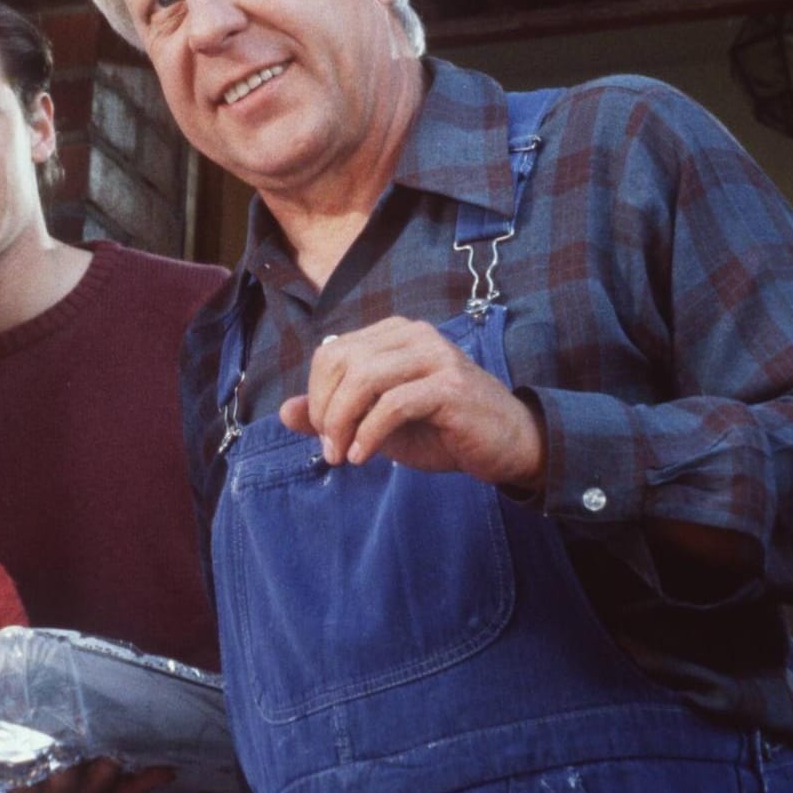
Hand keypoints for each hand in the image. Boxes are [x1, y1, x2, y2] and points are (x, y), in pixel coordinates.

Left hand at [279, 317, 544, 488]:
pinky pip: (393, 404)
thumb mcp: (377, 424)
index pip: (331, 353)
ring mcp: (435, 356)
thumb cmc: (442, 431)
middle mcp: (414, 336)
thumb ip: (332, 414)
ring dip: (343, 422)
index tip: (323, 433)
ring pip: (363, 378)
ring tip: (343, 455)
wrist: (508, 446)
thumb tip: (284, 411)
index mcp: (394, 335)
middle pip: (341, 361)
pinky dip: (369, 433)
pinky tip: (364, 456)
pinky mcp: (450, 386)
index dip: (316, 394)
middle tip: (330, 447)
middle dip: (325, 409)